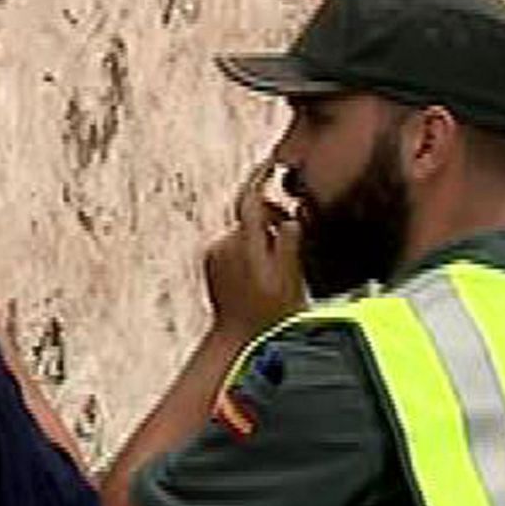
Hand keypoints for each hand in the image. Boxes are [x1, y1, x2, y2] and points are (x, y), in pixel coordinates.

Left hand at [204, 160, 305, 338]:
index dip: (261, 176)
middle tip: (293, 230)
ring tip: (279, 265)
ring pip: (244, 230)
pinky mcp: (211, 264)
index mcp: (246, 245)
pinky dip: (249, 249)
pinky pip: (235, 245)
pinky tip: (262, 274)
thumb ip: (290, 244)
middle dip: (272, 216)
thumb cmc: (270, 318)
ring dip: (261, 236)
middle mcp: (225, 245)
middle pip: (251, 214)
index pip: (251, 199)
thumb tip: (291, 219)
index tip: (274, 163)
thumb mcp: (292, 281)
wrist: (237, 342)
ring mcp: (215, 255)